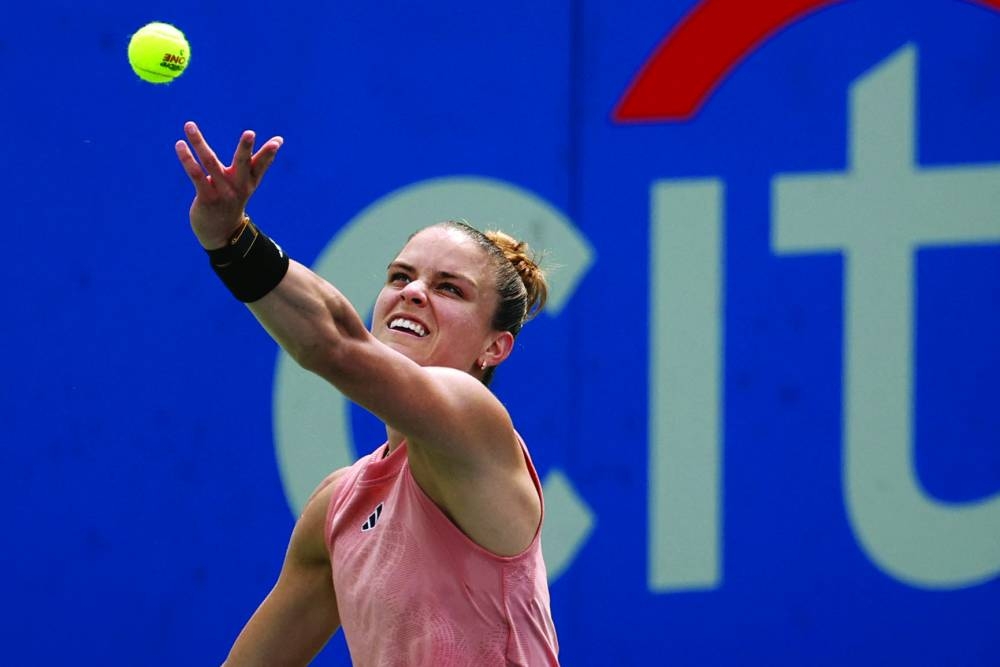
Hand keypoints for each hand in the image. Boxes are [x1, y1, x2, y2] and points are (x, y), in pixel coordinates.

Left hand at [175, 121, 283, 248]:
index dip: (269, 153)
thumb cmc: (234, 200)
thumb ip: (260, 162)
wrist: (222, 233)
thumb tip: (280, 139)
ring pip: (211, 163)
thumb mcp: (249, 182)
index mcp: (250, 182)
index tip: (278, 140)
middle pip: (243, 163)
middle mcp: (239, 186)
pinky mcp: (207, 198)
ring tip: (189, 125)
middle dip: (246, 148)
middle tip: (250, 133)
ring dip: (199, 143)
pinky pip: (196, 175)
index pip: (262, 165)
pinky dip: (187, 159)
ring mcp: (223, 192)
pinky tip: (180, 144)